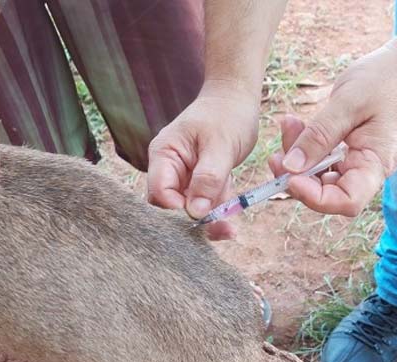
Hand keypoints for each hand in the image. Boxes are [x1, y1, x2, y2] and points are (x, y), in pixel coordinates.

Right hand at [147, 81, 259, 239]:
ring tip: (230, 229)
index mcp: (164, 154)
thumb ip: (208, 178)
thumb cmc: (227, 113)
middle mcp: (168, 168)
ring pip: (189, 209)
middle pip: (171, 206)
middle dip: (194, 220)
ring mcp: (183, 176)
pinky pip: (204, 203)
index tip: (202, 218)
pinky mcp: (198, 182)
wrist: (237, 97)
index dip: (176, 210)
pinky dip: (218, 211)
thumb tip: (195, 213)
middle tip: (223, 230)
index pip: (159, 192)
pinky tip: (232, 218)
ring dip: (210, 220)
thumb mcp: (220, 145)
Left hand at [269, 44, 396, 216]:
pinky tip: (294, 124)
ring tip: (288, 125)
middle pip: (326, 191)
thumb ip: (319, 135)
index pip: (347, 201)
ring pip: (318, 174)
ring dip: (296, 158)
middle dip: (297, 176)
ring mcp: (356, 160)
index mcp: (376, 164)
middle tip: (277, 154)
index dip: (316, 198)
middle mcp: (366, 169)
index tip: (291, 178)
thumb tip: (291, 167)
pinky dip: (304, 145)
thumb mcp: (348, 103)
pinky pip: (320, 157)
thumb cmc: (388, 79)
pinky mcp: (347, 149)